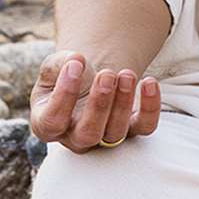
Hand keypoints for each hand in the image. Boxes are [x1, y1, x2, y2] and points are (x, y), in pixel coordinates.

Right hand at [30, 48, 161, 152]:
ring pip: (116, 132)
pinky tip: (150, 83)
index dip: (63, 95)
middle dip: (99, 104)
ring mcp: (104, 138)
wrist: (88, 80)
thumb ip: (59, 63)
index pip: (52, 122)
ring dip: (123, 102)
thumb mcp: (55, 67)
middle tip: (106, 74)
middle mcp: (75, 138)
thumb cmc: (66, 76)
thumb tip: (76, 61)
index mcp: (47, 125)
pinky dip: (150, 107)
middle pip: (88, 134)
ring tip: (126, 74)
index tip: (75, 66)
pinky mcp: (131, 130)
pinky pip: (144, 126)